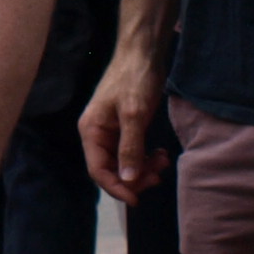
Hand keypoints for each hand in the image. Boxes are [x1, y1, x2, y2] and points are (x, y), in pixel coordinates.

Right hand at [78, 45, 166, 201]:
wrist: (143, 54)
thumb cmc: (135, 80)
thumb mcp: (134, 115)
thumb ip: (130, 149)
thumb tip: (128, 181)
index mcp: (91, 131)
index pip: (97, 170)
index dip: (116, 188)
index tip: (138, 199)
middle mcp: (97, 134)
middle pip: (110, 169)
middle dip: (133, 178)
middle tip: (157, 177)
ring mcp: (111, 131)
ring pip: (123, 163)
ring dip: (143, 169)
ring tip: (162, 163)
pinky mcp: (125, 127)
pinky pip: (132, 152)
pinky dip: (146, 158)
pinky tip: (160, 154)